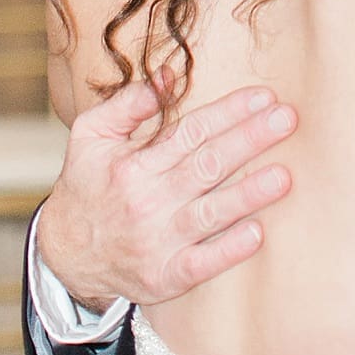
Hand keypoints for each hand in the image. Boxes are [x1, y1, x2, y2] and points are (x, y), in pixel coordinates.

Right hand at [35, 79, 295, 309]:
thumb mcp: (91, 136)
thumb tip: (169, 76)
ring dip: (249, 194)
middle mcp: (147, 202)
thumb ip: (129, 103)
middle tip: (288, 119)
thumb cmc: (87, 185)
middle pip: (208, 165)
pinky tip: (257, 233)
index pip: (191, 132)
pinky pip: (201, 264)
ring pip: (211, 213)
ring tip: (284, 176)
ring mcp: (157, 242)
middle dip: (250, 140)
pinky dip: (229, 250)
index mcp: (134, 165)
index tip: (264, 96)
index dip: (229, 112)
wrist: (66, 256)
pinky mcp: (164, 277)